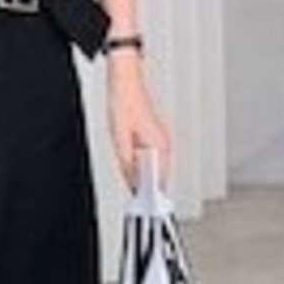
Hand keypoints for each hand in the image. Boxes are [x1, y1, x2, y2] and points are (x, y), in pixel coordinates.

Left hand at [107, 53, 171, 190]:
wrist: (125, 80)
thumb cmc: (124, 103)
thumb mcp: (120, 139)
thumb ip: (127, 164)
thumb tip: (132, 183)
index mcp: (159, 145)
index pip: (160, 179)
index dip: (151, 194)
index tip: (143, 203)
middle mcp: (163, 142)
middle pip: (158, 173)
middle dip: (146, 183)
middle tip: (134, 192)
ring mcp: (160, 136)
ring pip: (154, 164)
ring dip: (143, 171)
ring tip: (130, 175)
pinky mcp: (154, 132)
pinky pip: (150, 154)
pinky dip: (142, 160)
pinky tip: (131, 159)